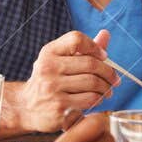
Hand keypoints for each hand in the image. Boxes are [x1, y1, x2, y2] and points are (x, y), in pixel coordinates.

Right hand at [1, 30, 116, 132]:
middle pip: (90, 64)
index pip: (76, 39)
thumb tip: (106, 34)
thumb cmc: (49, 80)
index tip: (104, 56)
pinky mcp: (59, 107)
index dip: (95, 47)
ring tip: (107, 90)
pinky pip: (90, 100)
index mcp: (49, 52)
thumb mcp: (60, 60)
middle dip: (108, 72)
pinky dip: (98, 100)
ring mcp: (52, 89)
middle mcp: (48, 68)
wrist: (27, 107)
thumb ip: (83, 49)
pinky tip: (96, 100)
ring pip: (93, 83)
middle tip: (114, 79)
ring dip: (106, 87)